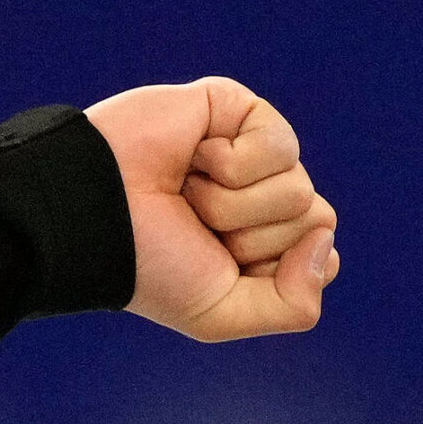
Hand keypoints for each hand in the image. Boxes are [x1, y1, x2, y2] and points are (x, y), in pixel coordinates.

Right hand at [82, 77, 340, 341]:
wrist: (95, 215)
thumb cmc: (150, 266)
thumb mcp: (224, 314)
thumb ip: (294, 306)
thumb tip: (327, 242)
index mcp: (265, 245)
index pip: (322, 258)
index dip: (274, 270)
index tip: (220, 266)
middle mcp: (264, 198)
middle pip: (317, 220)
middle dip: (253, 237)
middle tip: (195, 225)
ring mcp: (253, 152)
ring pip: (298, 189)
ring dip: (234, 203)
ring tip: (187, 193)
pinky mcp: (237, 109)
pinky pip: (280, 145)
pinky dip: (233, 164)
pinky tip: (194, 157)